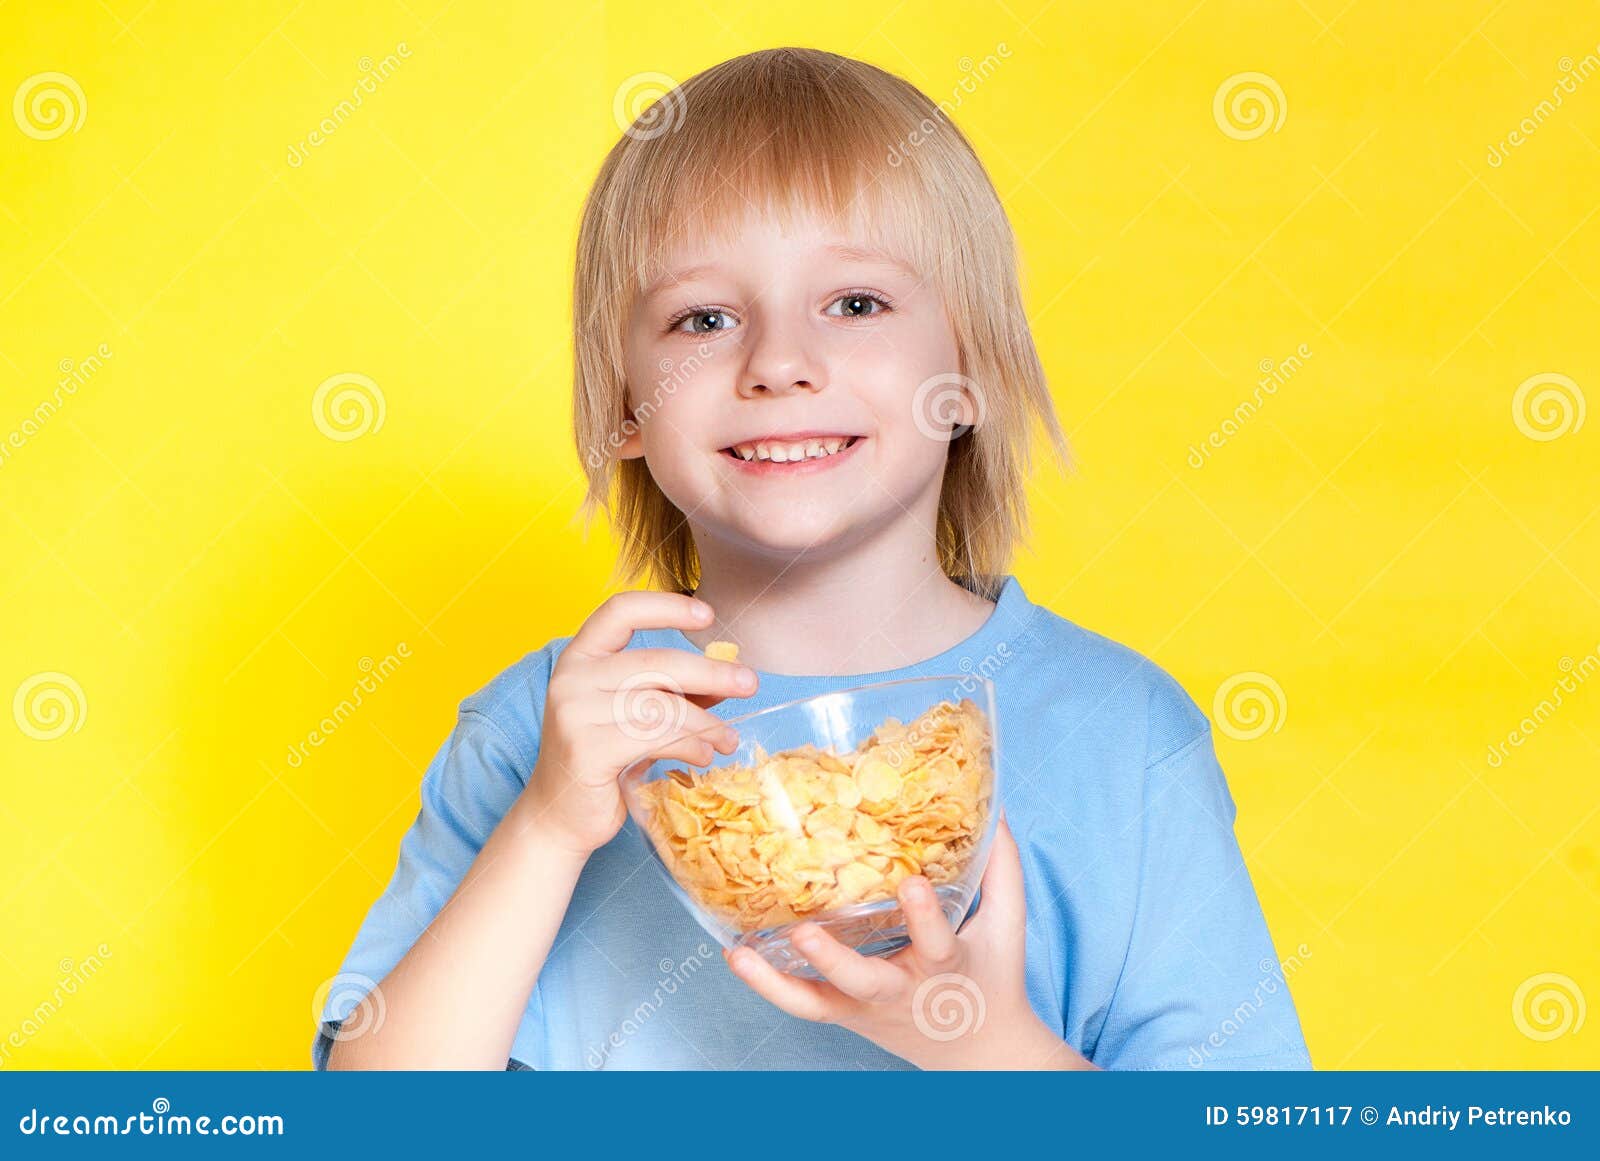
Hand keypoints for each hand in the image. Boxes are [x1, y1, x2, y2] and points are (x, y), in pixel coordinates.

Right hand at [521, 591, 757, 855]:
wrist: (559, 816)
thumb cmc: (601, 759)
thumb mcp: (636, 715)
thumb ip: (674, 691)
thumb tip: (728, 676)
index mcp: (580, 657)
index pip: (620, 611)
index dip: (666, 606)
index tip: (707, 615)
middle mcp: (571, 678)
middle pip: (655, 662)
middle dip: (710, 672)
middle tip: (749, 684)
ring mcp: (575, 714)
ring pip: (662, 706)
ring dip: (705, 722)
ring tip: (727, 739)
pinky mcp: (587, 750)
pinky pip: (656, 738)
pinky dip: (690, 746)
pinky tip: (703, 756)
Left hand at [724, 813, 1093, 1069]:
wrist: (978, 1051)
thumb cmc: (993, 976)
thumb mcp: (1007, 925)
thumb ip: (1000, 866)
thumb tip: (994, 806)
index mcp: (945, 965)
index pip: (937, 941)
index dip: (924, 915)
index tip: (911, 882)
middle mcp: (900, 991)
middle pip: (864, 982)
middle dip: (834, 961)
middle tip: (804, 932)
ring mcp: (866, 1007)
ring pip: (817, 1004)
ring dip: (776, 982)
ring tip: (741, 954)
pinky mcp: (844, 1015)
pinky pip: (801, 1005)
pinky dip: (767, 984)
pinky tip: (736, 956)